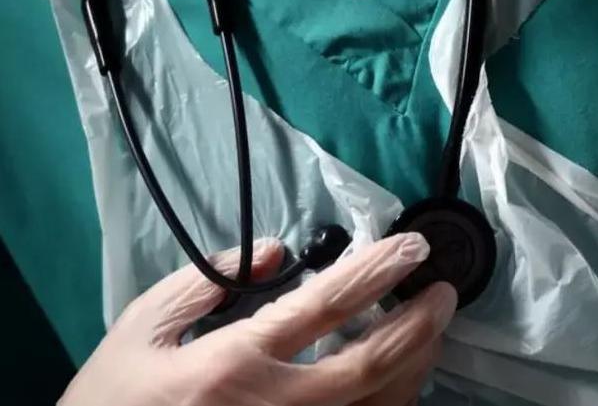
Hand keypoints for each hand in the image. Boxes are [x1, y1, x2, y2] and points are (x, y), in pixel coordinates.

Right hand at [59, 232, 456, 405]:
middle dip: (418, 323)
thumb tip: (271, 252)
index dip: (376, 272)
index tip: (410, 249)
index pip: (323, 306)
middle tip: (442, 291)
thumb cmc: (115, 400)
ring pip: (375, 405)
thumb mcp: (142, 327)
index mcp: (232, 363)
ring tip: (430, 329)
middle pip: (369, 364)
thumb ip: (207, 281)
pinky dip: (388, 400)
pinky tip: (398, 376)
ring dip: (414, 364)